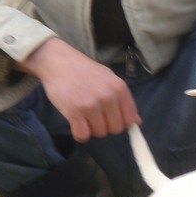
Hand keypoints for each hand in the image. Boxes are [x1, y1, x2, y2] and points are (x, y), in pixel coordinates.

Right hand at [17, 38, 141, 141]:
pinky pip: (83, 135)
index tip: (110, 118)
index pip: (129, 120)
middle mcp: (108, 97)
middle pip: (115, 129)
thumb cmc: (85, 72)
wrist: (58, 61)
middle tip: (94, 116)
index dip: (120, 122)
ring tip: (84, 115)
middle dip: (106, 126)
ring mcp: (91, 105)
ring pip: (100, 133)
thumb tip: (137, 122)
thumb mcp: (109, 80)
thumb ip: (123, 100)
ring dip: (92, 129)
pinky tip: (76, 123)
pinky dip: (80, 134)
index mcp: (120, 89)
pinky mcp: (75, 112)